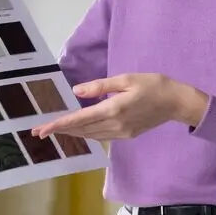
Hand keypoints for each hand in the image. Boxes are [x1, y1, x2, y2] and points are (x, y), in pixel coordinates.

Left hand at [32, 73, 208, 140]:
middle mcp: (115, 125)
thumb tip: (76, 91)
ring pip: (90, 135)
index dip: (58, 125)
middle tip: (39, 131)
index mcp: (113, 109)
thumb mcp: (126, 79)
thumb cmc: (153, 85)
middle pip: (81, 130)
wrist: (176, 102)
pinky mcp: (126, 135)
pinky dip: (86, 133)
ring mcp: (121, 133)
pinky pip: (100, 136)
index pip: (79, 119)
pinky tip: (79, 129)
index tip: (40, 131)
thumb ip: (100, 86)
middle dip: (59, 130)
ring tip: (55, 130)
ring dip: (72, 133)